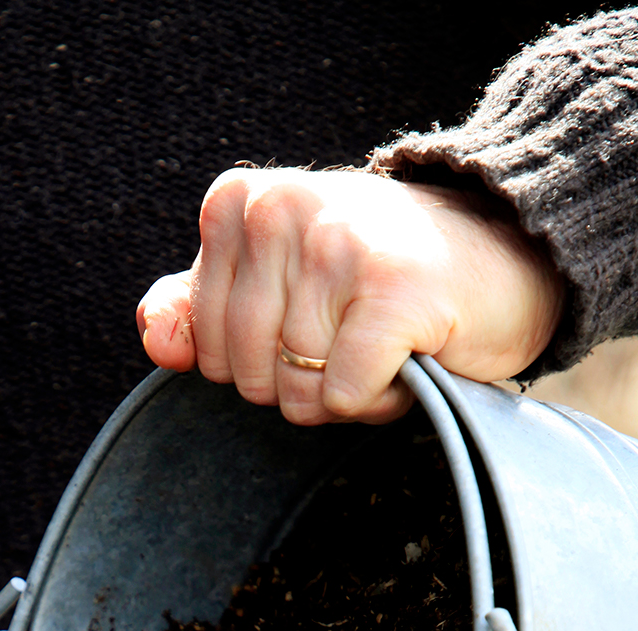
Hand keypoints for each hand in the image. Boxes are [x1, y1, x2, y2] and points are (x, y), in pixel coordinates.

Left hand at [136, 168, 564, 424]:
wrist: (504, 252)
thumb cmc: (377, 276)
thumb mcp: (277, 279)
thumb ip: (198, 306)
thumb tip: (153, 337)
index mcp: (238, 202)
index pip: (203, 347)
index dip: (260, 360)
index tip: (314, 317)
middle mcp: (280, 212)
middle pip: (246, 376)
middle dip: (302, 383)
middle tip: (354, 334)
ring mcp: (336, 247)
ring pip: (297, 395)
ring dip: (346, 394)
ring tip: (384, 342)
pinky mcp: (390, 292)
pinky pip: (344, 398)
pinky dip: (379, 401)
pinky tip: (409, 357)